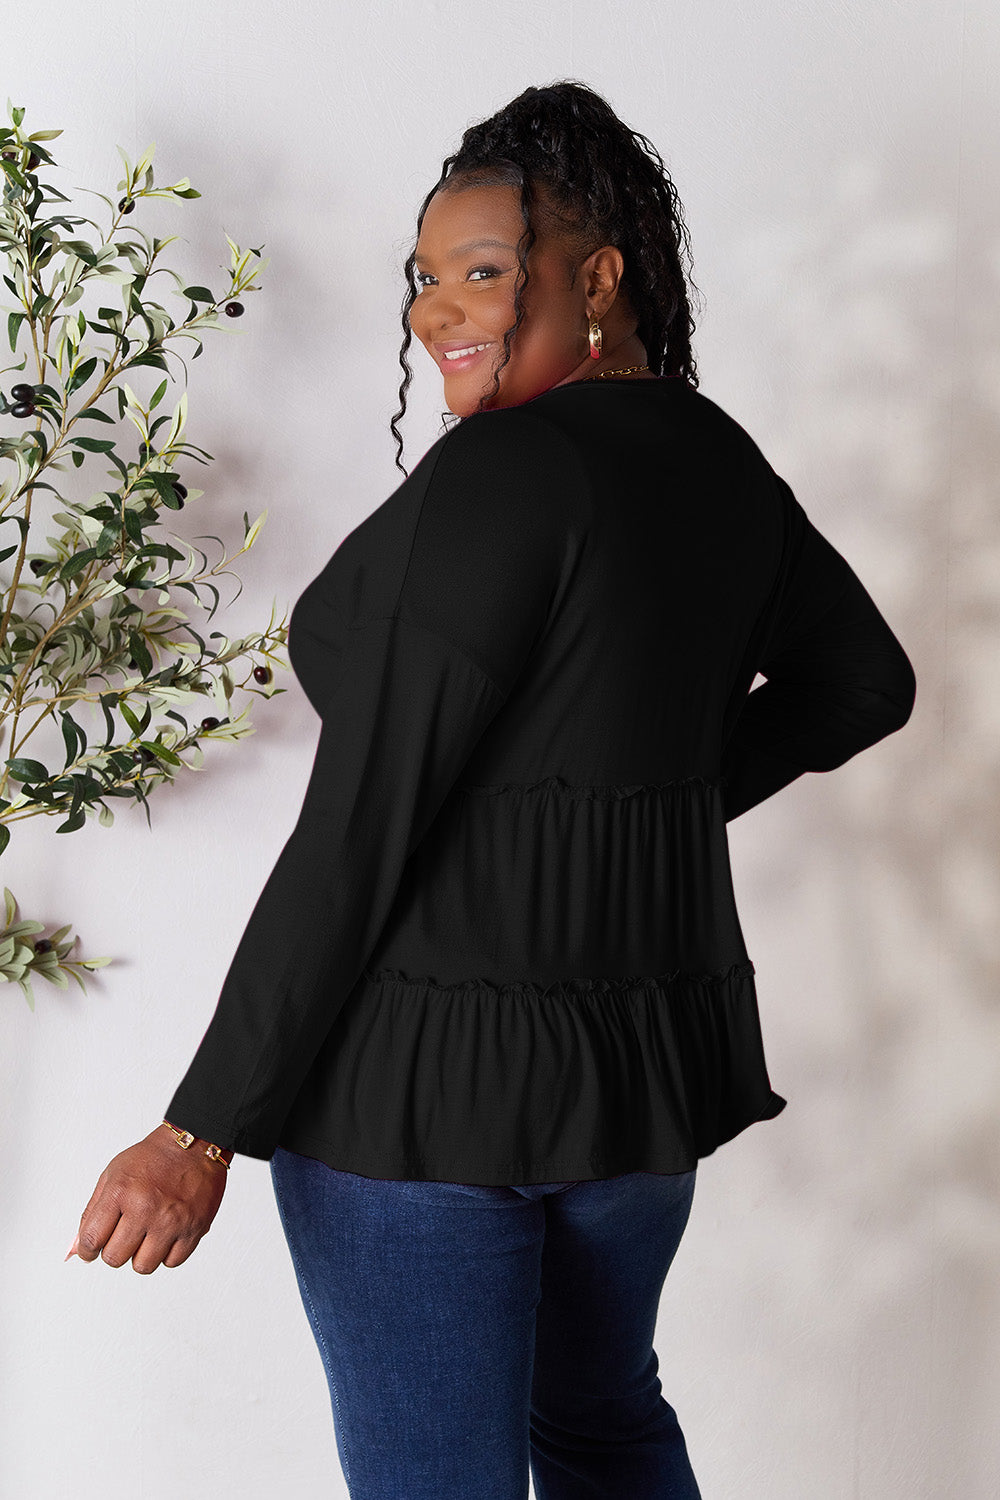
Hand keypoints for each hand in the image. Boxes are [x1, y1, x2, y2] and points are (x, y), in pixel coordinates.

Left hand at [67, 1124, 229, 1272]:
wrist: (195, 1145)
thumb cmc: (153, 1158)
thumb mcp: (112, 1175)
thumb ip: (91, 1213)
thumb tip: (77, 1249)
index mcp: (120, 1192)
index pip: (92, 1240)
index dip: (87, 1250)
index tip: (92, 1249)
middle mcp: (145, 1208)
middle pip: (114, 1258)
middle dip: (114, 1250)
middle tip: (123, 1235)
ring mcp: (171, 1221)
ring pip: (143, 1266)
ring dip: (140, 1255)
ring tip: (145, 1235)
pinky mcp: (194, 1229)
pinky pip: (172, 1262)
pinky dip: (166, 1253)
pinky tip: (165, 1234)